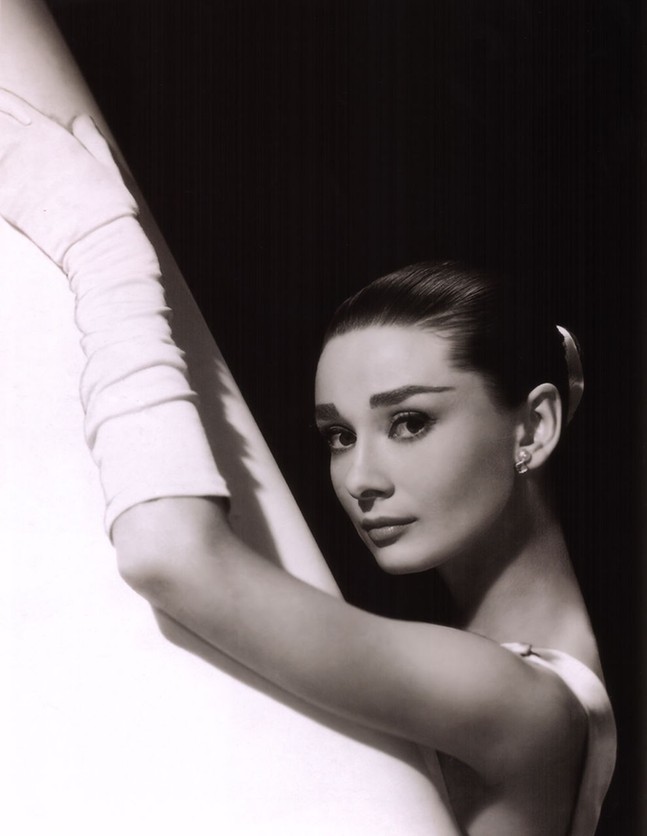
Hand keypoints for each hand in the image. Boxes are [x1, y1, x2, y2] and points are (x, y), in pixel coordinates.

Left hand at [0, 89, 136, 264]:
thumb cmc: (107, 206)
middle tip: (7, 142)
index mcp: (49, 135)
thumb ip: (90, 137)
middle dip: (0, 130)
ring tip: (13, 168)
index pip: (8, 104)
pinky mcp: (4, 201)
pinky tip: (5, 186)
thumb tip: (81, 120)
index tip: (8, 112)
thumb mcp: (106, 165)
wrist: (96, 243)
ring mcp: (10, 174)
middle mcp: (24, 149)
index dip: (4, 105)